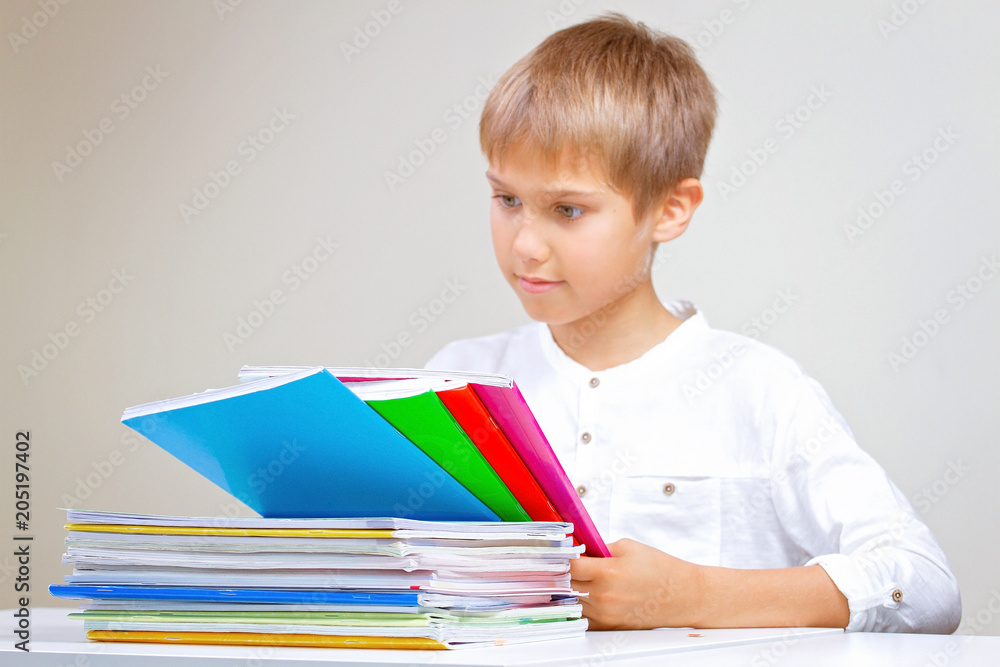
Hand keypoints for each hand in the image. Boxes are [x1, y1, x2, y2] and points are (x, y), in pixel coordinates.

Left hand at [570, 538, 703, 629]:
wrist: (684, 596)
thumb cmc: (660, 569)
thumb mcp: (628, 547)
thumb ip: (598, 547)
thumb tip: (576, 547)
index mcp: (607, 572)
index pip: (568, 564)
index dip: (561, 556)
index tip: (558, 551)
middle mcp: (603, 596)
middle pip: (565, 584)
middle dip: (563, 572)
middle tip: (564, 563)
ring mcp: (605, 614)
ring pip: (571, 601)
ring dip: (571, 589)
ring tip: (579, 578)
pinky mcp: (609, 626)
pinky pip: (583, 616)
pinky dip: (581, 605)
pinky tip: (587, 594)